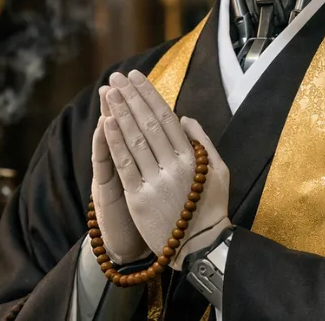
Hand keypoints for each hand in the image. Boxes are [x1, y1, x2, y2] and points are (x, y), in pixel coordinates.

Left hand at [103, 70, 230, 269]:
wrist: (201, 248)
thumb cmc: (211, 208)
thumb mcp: (219, 172)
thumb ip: (203, 142)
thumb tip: (184, 117)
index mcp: (193, 157)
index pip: (167, 117)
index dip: (150, 95)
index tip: (137, 77)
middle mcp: (175, 165)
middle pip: (149, 123)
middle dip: (131, 97)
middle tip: (116, 77)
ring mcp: (156, 181)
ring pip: (135, 139)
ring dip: (120, 112)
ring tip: (109, 92)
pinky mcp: (139, 198)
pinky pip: (124, 164)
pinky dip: (114, 141)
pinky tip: (105, 122)